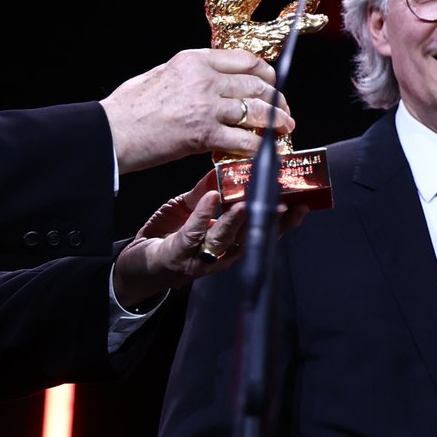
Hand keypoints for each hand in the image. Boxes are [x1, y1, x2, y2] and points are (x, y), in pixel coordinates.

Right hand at [101, 48, 296, 172]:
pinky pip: (243, 140)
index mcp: (194, 60)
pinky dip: (257, 146)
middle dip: (276, 99)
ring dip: (276, 121)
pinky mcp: (204, 135)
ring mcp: (206, 107)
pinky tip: (262, 151)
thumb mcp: (160, 73)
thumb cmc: (129, 107)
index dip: (266, 73)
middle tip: (283, 110)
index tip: (272, 83)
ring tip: (284, 128)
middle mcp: (205, 79)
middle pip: (257, 84)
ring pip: (256, 111)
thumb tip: (211, 76)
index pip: (245, 59)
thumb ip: (189, 72)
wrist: (112, 132)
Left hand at [111, 169, 306, 308]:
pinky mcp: (179, 254)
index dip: (284, 220)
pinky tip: (211, 199)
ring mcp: (201, 257)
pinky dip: (204, 215)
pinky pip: (194, 233)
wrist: (135, 267)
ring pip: (226, 238)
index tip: (301, 202)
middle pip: (251, 237)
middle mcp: (221, 254)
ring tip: (247, 202)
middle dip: (269, 220)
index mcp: (230, 243)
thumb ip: (206, 193)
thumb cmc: (166, 237)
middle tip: (285, 202)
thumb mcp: (189, 210)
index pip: (263, 231)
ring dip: (238, 219)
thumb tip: (223, 169)